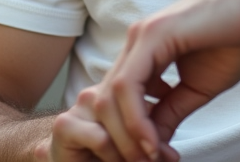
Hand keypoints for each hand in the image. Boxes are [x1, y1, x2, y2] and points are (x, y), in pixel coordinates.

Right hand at [33, 96, 177, 161]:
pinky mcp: (65, 123)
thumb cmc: (103, 154)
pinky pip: (102, 139)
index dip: (162, 120)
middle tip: (155, 160)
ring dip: (132, 150)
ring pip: (119, 123)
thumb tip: (174, 156)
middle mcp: (101, 89)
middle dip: (149, 141)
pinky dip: (113, 156)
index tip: (171, 152)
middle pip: (134, 108)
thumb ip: (153, 141)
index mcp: (120, 86)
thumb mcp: (135, 143)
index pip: (148, 92)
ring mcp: (82, 103)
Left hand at [86, 0, 239, 160]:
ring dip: (126, 137)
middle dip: (120, 142)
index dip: (126, 137)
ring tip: (149, 158)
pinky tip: (152, 141)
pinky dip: (136, 120)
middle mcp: (135, 44)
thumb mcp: (198, 87)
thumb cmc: (234, 36)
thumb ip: (173, 110)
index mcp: (144, 54)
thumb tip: (154, 142)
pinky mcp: (152, 36)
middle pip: (105, 103)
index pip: (118, 102)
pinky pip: (129, 86)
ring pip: (110, 98)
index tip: (149, 160)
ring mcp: (140, 38)